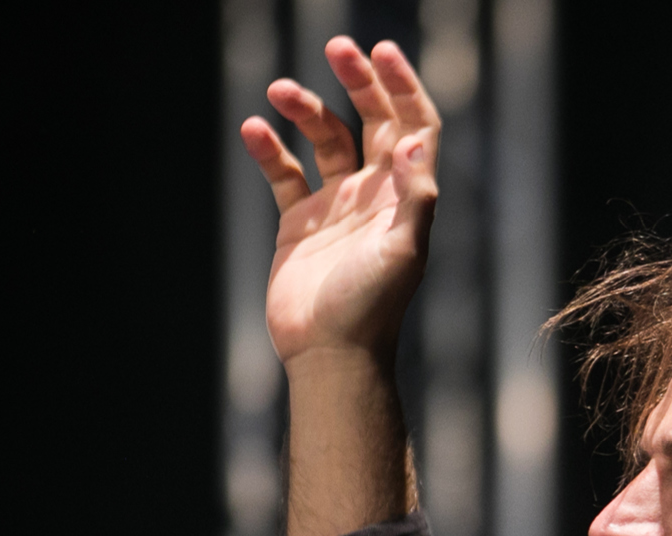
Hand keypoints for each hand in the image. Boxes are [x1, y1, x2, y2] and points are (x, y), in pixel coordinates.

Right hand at [240, 38, 440, 365]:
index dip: (403, 87)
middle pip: (373, 122)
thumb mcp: (402, 251)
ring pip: (324, 139)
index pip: (415, 127)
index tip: (381, 52)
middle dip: (358, 82)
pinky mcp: (299, 222)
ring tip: (279, 90)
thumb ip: (415, 197)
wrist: (329, 353)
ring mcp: (336, 206)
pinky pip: (284, 173)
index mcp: (406, 196)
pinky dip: (270, 148)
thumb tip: (416, 140)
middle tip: (338, 45)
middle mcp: (375, 194)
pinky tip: (254, 129)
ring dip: (306, 109)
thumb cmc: (372, 307)